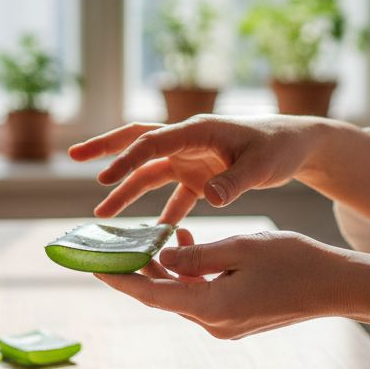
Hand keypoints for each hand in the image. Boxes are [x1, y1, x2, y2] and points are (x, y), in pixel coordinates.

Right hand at [69, 115, 327, 223]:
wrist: (296, 146)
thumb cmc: (279, 148)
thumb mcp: (261, 166)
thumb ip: (234, 182)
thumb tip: (209, 198)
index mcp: (198, 131)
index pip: (153, 143)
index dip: (127, 160)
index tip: (103, 178)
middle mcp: (188, 141)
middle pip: (138, 142)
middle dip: (106, 149)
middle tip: (73, 156)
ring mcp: (191, 159)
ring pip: (149, 173)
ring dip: (126, 192)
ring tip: (101, 216)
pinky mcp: (199, 177)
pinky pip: (172, 195)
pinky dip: (160, 214)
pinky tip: (149, 237)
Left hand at [96, 229, 348, 338]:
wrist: (336, 287)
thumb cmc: (294, 262)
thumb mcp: (241, 247)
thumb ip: (197, 254)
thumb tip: (163, 259)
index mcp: (210, 307)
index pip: (150, 293)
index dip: (118, 278)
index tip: (91, 267)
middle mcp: (213, 323)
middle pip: (162, 294)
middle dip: (139, 269)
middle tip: (115, 243)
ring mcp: (225, 325)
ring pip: (182, 293)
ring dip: (167, 267)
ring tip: (156, 235)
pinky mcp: (236, 320)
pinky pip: (201, 295)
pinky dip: (190, 273)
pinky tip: (187, 245)